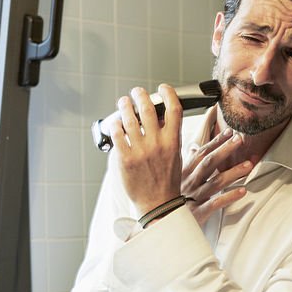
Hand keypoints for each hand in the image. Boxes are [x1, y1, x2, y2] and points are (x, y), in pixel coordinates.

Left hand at [109, 85, 182, 214]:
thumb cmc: (167, 180)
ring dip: (124, 105)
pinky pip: (117, 134)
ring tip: (123, 103)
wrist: (157, 203)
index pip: (174, 109)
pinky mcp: (125, 158)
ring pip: (129, 118)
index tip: (162, 88)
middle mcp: (157, 144)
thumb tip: (161, 117)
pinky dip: (115, 124)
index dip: (168, 93)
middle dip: (140, 95)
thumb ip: (170, 135)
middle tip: (136, 93)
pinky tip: (116, 123)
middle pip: (147, 108)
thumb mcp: (176, 155)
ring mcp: (140, 151)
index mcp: (173, 142)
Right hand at [180, 128, 256, 225]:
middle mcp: (190, 182)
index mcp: (184, 173)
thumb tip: (195, 147)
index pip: (202, 153)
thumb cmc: (173, 200)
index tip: (230, 132)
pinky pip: (216, 203)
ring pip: (215, 182)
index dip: (216, 142)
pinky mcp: (198, 212)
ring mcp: (194, 197)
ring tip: (248, 165)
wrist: (161, 224)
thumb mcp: (177, 180)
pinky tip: (243, 191)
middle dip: (224, 150)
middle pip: (208, 163)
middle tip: (240, 140)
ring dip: (233, 172)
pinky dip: (229, 197)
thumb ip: (189, 164)